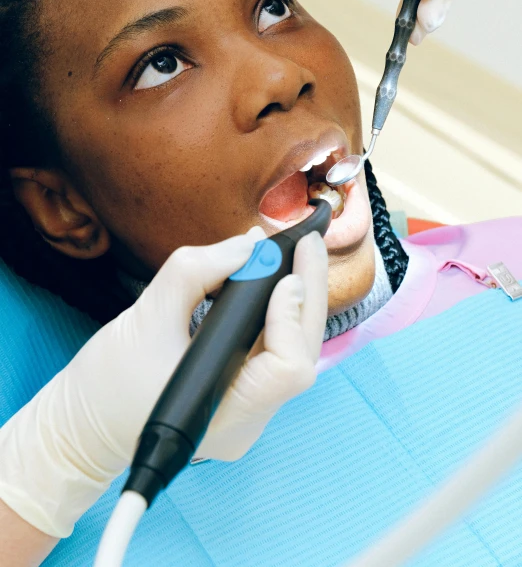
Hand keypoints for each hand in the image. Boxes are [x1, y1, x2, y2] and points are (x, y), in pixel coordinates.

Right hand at [0, 228, 327, 537]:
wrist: (82, 424)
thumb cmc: (106, 384)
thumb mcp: (146, 316)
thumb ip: (197, 271)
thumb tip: (248, 243)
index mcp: (227, 417)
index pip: (287, 366)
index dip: (289, 315)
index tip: (280, 272)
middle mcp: (247, 419)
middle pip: (300, 351)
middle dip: (308, 292)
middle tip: (308, 241)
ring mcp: (246, 409)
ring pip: (292, 348)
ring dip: (297, 298)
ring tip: (297, 253)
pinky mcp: (239, 393)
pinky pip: (272, 348)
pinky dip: (277, 311)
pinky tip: (276, 278)